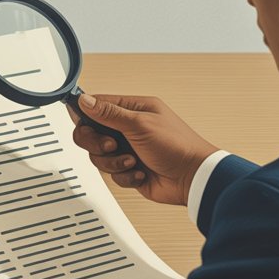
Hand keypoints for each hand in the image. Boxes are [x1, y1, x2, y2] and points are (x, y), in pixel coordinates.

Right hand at [69, 94, 218, 206]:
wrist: (193, 179)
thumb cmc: (177, 146)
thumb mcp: (140, 124)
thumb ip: (109, 113)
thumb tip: (85, 100)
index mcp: (132, 109)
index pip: (97, 106)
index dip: (86, 115)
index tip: (86, 124)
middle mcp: (128, 128)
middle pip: (91, 133)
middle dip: (97, 143)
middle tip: (111, 146)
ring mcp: (128, 149)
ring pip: (98, 156)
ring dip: (113, 162)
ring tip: (132, 161)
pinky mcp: (129, 169)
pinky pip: (112, 174)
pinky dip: (125, 175)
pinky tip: (141, 172)